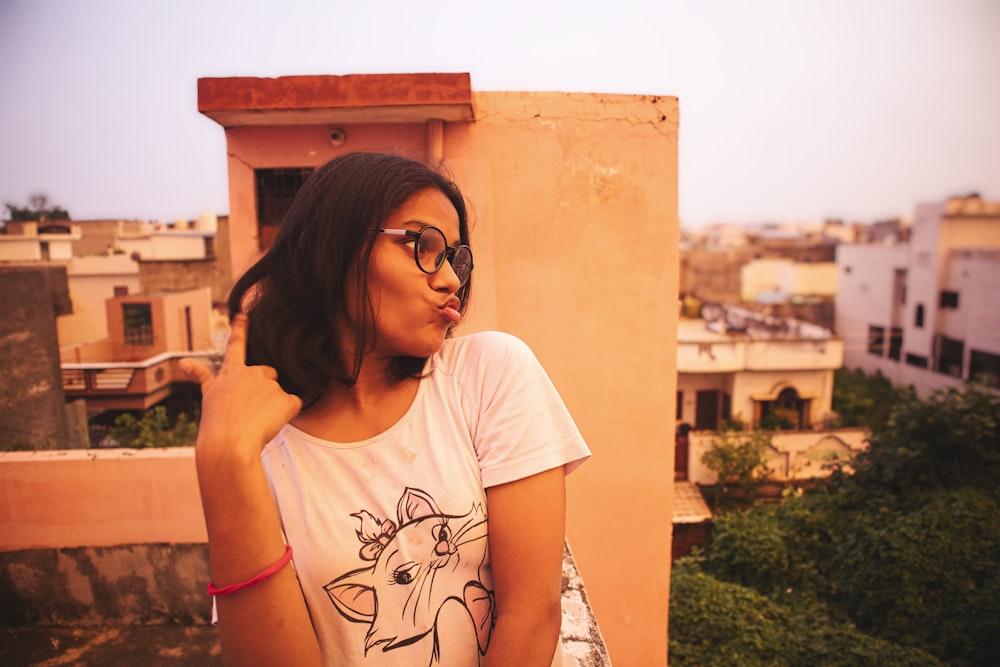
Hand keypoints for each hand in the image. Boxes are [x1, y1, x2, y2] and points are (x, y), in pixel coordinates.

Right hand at [180, 313, 301, 463]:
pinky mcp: (286, 399)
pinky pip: (294, 405)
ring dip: (273, 406)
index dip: (240, 330)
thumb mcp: (208, 397)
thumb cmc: (215, 427)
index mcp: (231, 372)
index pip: (237, 346)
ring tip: (255, 422)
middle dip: (264, 389)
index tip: (243, 314)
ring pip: (279, 393)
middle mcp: (252, 372)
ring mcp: (270, 385)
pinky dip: (287, 415)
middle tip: (249, 412)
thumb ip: (201, 376)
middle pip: (268, 374)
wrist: (227, 446)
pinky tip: (271, 424)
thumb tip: (182, 361)